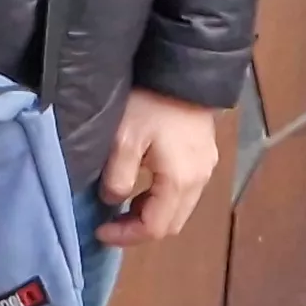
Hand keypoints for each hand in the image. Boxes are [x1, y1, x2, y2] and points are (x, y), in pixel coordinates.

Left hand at [97, 89, 223, 247]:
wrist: (183, 69)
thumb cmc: (150, 103)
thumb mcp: (123, 140)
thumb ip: (117, 178)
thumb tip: (112, 200)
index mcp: (179, 181)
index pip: (155, 228)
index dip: (126, 236)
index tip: (100, 230)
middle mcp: (199, 180)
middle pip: (171, 224)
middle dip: (139, 229)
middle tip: (110, 222)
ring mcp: (206, 168)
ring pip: (179, 210)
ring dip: (150, 214)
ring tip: (122, 205)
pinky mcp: (205, 156)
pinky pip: (184, 192)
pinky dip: (162, 199)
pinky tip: (143, 186)